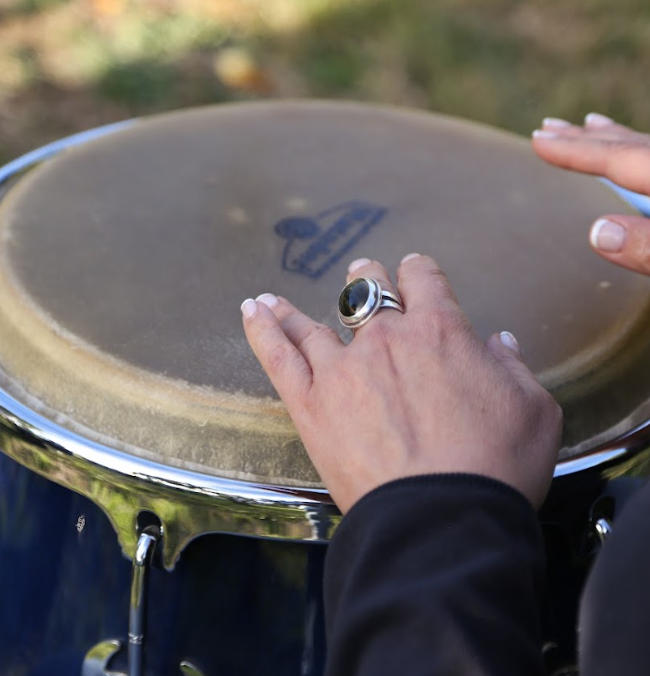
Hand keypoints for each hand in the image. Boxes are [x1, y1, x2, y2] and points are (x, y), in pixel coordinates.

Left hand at [241, 255, 561, 512]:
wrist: (441, 517)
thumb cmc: (495, 466)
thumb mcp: (534, 409)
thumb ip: (513, 366)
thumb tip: (500, 341)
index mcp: (441, 331)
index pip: (424, 281)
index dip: (420, 271)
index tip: (415, 269)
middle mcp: (387, 338)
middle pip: (368, 292)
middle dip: (366, 278)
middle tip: (362, 271)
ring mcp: (343, 367)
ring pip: (315, 321)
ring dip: (300, 306)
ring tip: (284, 298)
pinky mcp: (310, 402)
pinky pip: (278, 354)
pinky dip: (261, 329)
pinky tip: (252, 310)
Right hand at [532, 113, 649, 274]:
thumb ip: (648, 246)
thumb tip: (598, 233)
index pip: (619, 160)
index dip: (576, 150)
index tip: (537, 140)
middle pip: (632, 147)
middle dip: (587, 139)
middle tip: (548, 126)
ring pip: (649, 150)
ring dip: (615, 140)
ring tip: (590, 126)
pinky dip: (640, 154)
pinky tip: (638, 157)